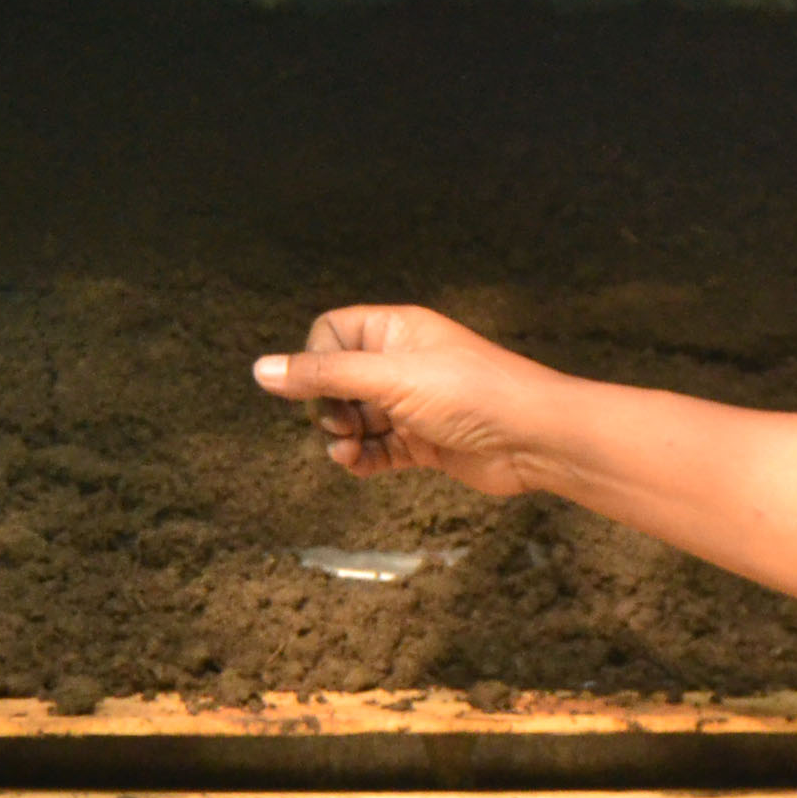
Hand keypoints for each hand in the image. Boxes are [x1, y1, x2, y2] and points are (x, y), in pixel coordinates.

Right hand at [252, 306, 556, 496]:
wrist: (535, 439)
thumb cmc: (472, 393)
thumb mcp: (390, 379)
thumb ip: (325, 376)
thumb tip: (261, 370)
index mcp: (395, 331)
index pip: (329, 333)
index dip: (316, 361)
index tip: (324, 388)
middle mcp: (401, 362)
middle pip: (336, 381)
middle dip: (328, 407)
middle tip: (342, 425)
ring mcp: (412, 403)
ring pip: (354, 419)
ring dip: (342, 439)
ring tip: (349, 452)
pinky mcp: (423, 441)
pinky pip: (376, 449)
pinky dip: (363, 460)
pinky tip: (360, 466)